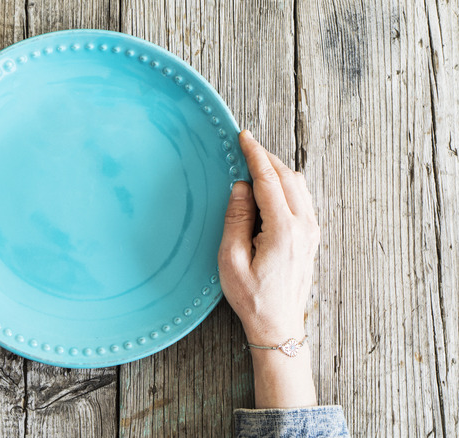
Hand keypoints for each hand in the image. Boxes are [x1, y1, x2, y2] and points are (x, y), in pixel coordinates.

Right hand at [217, 130, 319, 408]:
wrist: (279, 326)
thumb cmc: (251, 297)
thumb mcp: (231, 260)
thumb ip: (236, 219)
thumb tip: (242, 187)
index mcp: (283, 230)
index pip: (268, 180)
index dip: (255, 155)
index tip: (244, 137)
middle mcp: (304, 226)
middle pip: (287, 177)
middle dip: (266, 158)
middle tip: (245, 147)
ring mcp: (312, 231)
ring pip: (298, 185)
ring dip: (277, 170)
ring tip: (254, 165)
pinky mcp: (312, 238)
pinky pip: (302, 199)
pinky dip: (286, 185)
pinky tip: (270, 188)